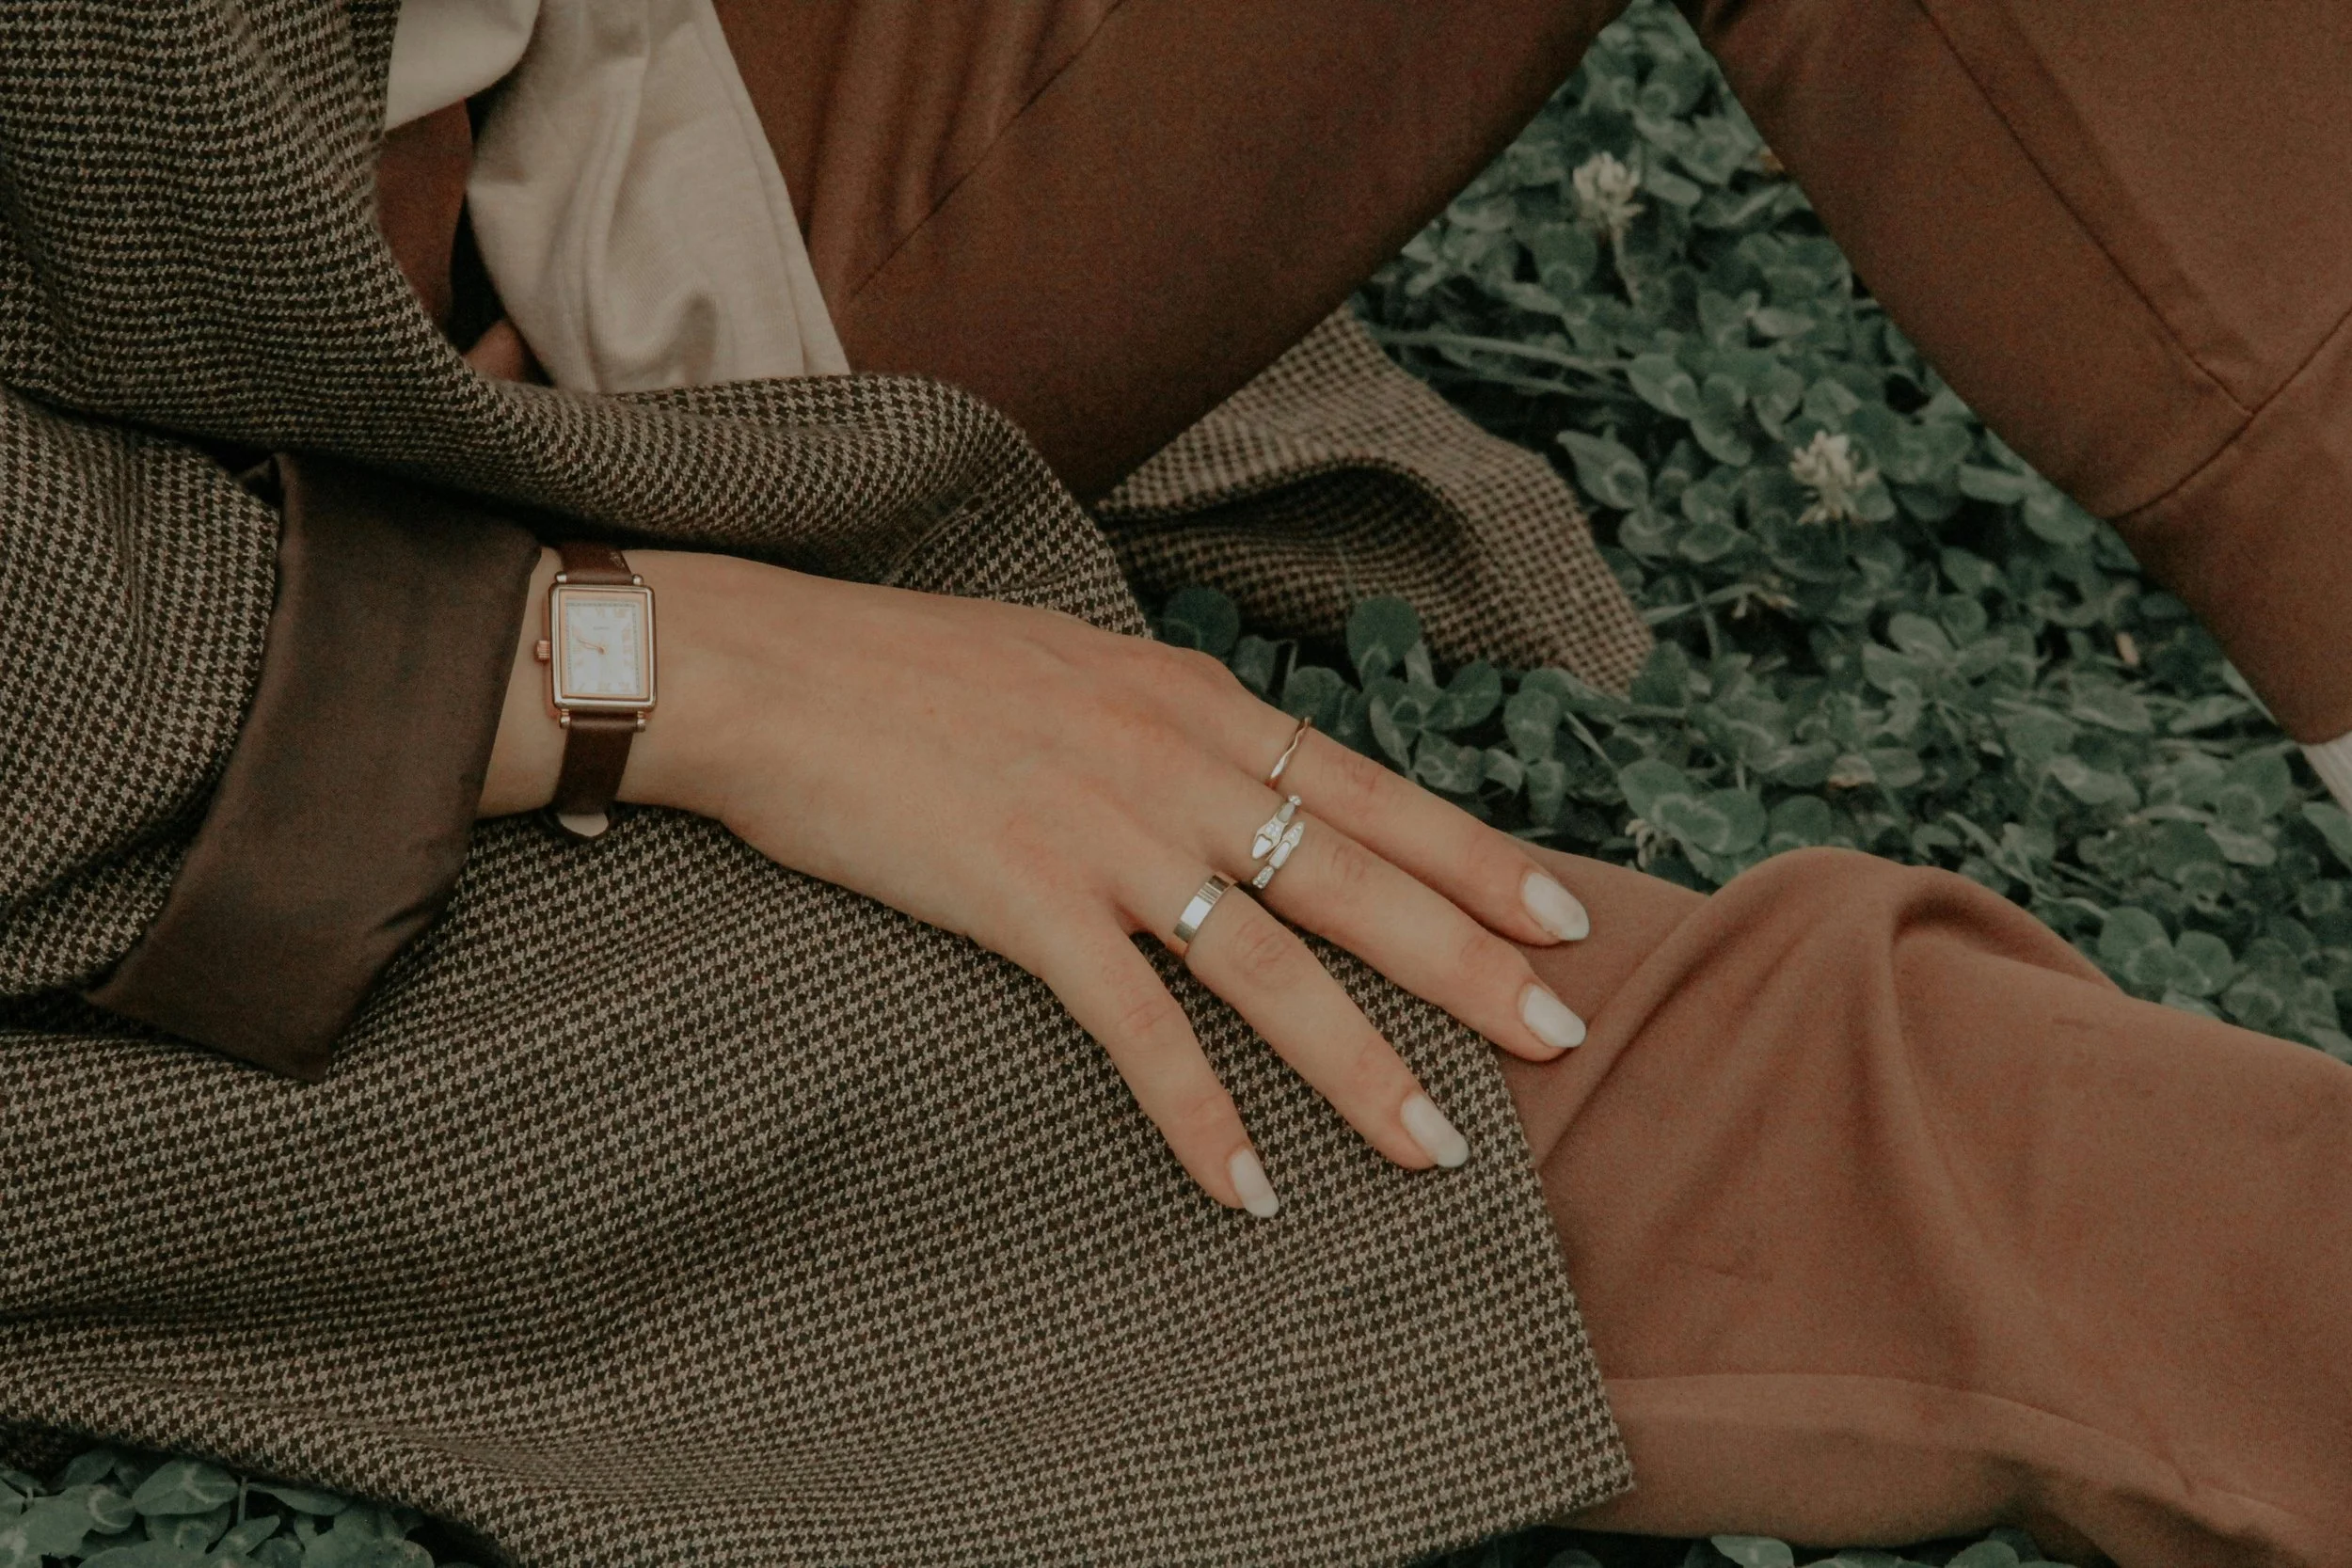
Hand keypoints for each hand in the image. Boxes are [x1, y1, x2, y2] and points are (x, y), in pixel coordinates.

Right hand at [482, 550, 1592, 1215]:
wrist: (773, 667)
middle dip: (1472, 966)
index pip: (1368, 790)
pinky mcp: (1027, 903)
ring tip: (1438, 1147)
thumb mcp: (1074, 662)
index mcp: (1192, 703)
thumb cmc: (910, 666)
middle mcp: (1175, 766)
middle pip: (1356, 882)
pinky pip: (1138, 1030)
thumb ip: (1169, 717)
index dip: (1475, 857)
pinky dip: (1198, 1118)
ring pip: (1272, 968)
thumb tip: (1238, 763)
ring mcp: (1107, 836)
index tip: (1563, 913)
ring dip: (1362, 1067)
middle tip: (1565, 1034)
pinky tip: (1249, 1190)